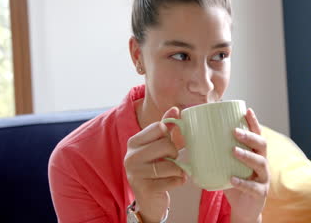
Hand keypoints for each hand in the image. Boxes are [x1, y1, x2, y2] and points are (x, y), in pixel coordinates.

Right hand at [123, 107, 185, 222]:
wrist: (149, 200)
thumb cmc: (155, 167)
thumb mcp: (158, 145)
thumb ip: (166, 127)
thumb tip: (175, 109)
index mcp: (134, 141)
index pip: (159, 127)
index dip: (168, 136)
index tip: (165, 145)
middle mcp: (131, 156)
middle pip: (166, 145)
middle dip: (174, 153)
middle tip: (171, 160)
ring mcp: (136, 173)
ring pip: (170, 164)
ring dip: (178, 169)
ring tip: (175, 172)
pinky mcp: (145, 189)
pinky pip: (173, 180)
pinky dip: (179, 181)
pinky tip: (176, 181)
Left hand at [224, 108, 268, 222]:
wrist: (243, 208)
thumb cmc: (233, 182)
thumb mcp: (225, 166)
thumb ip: (214, 154)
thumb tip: (189, 139)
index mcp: (255, 153)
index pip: (257, 134)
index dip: (253, 122)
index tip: (247, 110)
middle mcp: (262, 163)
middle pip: (262, 145)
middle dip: (250, 136)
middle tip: (235, 131)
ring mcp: (263, 178)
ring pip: (260, 163)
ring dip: (246, 156)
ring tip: (233, 151)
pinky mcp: (260, 193)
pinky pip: (252, 186)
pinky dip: (242, 182)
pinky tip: (231, 179)